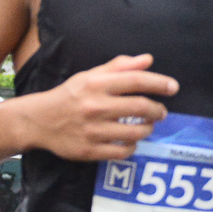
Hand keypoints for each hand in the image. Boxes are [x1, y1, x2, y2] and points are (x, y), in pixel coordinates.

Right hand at [21, 54, 177, 160]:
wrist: (39, 121)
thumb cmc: (69, 96)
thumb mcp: (89, 76)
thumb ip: (119, 67)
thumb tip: (148, 60)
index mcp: (96, 85)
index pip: (135, 81)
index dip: (159, 83)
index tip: (173, 87)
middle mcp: (95, 107)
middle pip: (140, 108)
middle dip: (157, 110)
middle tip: (161, 112)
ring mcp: (92, 131)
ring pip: (135, 132)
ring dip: (148, 129)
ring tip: (147, 126)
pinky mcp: (89, 150)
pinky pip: (122, 152)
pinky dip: (132, 147)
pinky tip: (131, 141)